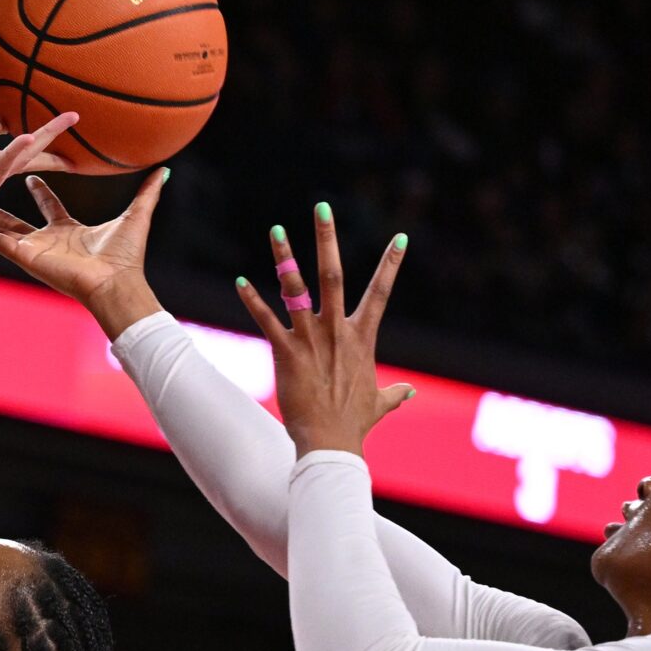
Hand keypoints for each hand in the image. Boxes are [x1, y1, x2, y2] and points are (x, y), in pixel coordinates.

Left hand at [0, 63, 75, 250]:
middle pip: (20, 140)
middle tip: (73, 115)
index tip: (24, 104)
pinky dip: (16, 153)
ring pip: (23, 153)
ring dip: (46, 137)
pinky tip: (30, 138)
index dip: (5, 117)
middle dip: (46, 129)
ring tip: (71, 120)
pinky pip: (3, 167)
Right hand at [0, 168, 166, 333]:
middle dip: (1, 204)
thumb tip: (163, 170)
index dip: (40, 191)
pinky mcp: (25, 256)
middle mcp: (47, 241)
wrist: (114, 283)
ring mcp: (33, 249)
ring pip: (0, 229)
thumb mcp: (136, 216)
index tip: (30, 175)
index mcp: (68, 231)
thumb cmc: (125, 257)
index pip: (50, 207)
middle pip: (17, 219)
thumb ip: (147, 193)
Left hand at [233, 205, 412, 458]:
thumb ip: (393, 395)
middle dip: (327, 239)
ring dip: (285, 259)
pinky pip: (266, 320)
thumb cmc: (353, 424)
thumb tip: (410, 394)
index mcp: (361, 337)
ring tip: (276, 230)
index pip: (381, 293)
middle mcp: (337, 330)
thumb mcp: (377, 404)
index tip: (401, 238)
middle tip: (322, 207)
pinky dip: (252, 301)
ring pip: (297, 289)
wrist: (330, 443)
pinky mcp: (285, 352)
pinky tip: (240, 281)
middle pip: (333, 275)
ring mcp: (310, 339)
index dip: (391, 265)